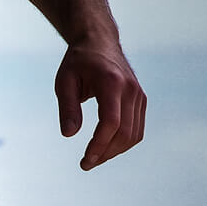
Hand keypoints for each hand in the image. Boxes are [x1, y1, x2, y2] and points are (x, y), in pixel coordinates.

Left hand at [55, 37, 145, 169]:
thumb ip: (67, 108)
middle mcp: (130, 89)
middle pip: (124, 133)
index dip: (99, 145)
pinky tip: (106, 147)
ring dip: (114, 151)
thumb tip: (69, 134)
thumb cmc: (78, 62)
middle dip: (105, 153)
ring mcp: (139, 95)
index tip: (85, 160)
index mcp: (111, 82)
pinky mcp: (141, 100)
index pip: (111, 122)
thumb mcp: (65, 81)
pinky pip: (137, 130)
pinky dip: (123, 143)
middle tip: (86, 163)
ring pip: (133, 135)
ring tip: (94, 157)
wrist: (99, 42)